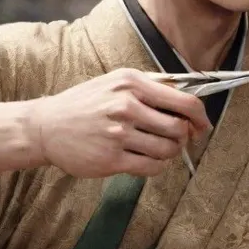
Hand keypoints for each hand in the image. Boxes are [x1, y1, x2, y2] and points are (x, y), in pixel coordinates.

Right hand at [31, 68, 210, 176]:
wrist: (47, 126)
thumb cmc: (84, 103)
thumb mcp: (115, 82)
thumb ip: (149, 86)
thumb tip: (186, 99)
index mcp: (131, 83)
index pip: (184, 101)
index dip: (200, 116)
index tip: (201, 126)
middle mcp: (126, 106)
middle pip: (179, 128)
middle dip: (184, 137)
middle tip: (177, 140)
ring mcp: (119, 134)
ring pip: (167, 150)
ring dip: (170, 153)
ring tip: (159, 149)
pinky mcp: (112, 159)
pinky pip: (151, 167)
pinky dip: (157, 166)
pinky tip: (148, 160)